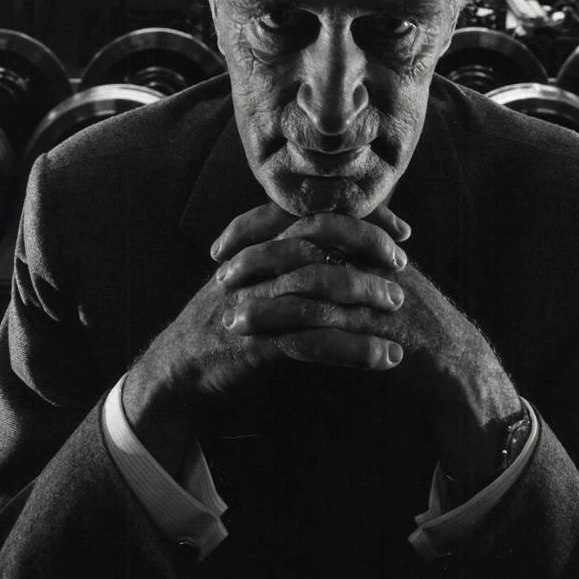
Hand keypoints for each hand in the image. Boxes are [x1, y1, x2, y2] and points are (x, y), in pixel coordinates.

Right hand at [120, 201, 410, 475]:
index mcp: (258, 242)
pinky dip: (354, 349)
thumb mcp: (250, 274)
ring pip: (317, 285)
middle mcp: (255, 264)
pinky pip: (313, 342)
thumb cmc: (227, 317)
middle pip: (317, 236)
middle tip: (402, 264)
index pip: (314, 212)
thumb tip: (347, 244)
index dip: (362, 216)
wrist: (177, 366)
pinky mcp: (256, 343)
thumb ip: (288, 254)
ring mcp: (254, 301)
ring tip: (398, 307)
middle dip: (365, 245)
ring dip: (364, 294)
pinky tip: (384, 358)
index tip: (402, 231)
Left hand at [217, 208, 522, 495]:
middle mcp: (369, 257)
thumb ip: (341, 252)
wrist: (454, 360)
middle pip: (301, 242)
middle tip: (221, 275)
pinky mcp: (380, 332)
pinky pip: (332, 332)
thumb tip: (293, 238)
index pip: (299, 216)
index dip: (256, 226)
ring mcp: (375, 294)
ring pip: (311, 288)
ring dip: (266, 304)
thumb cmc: (408, 317)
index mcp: (362, 237)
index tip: (221, 245)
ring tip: (230, 318)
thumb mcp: (376, 272)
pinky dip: (296, 339)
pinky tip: (268, 349)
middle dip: (255, 258)